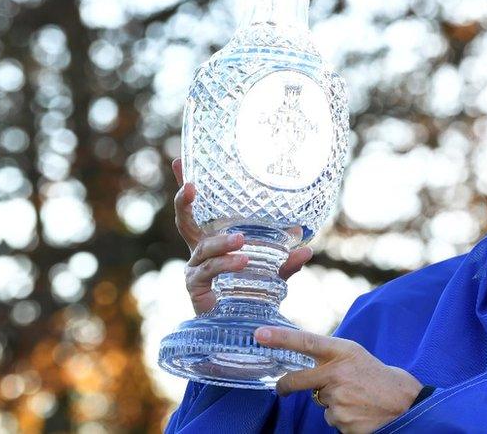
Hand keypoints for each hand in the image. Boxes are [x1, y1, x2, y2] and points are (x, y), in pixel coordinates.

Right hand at [171, 158, 313, 314]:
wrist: (242, 327)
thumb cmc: (252, 293)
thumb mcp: (273, 273)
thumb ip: (287, 261)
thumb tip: (307, 249)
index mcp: (212, 240)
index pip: (197, 209)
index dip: (186, 187)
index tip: (179, 160)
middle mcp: (199, 251)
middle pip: (184, 222)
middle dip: (184, 202)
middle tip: (191, 186)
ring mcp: (194, 268)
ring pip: (204, 248)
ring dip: (223, 243)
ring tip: (242, 242)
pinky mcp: (195, 287)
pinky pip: (209, 271)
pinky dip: (226, 264)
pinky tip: (242, 261)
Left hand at [256, 327, 422, 433]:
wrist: (405, 403)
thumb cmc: (379, 377)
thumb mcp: (356, 356)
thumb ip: (332, 359)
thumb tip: (308, 367)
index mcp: (343, 352)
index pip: (307, 341)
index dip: (281, 337)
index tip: (259, 334)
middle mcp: (338, 373)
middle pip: (298, 380)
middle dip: (285, 385)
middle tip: (281, 388)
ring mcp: (338, 398)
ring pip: (319, 402)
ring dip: (332, 402)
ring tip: (356, 398)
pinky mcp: (341, 420)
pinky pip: (330, 418)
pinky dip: (341, 417)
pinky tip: (358, 411)